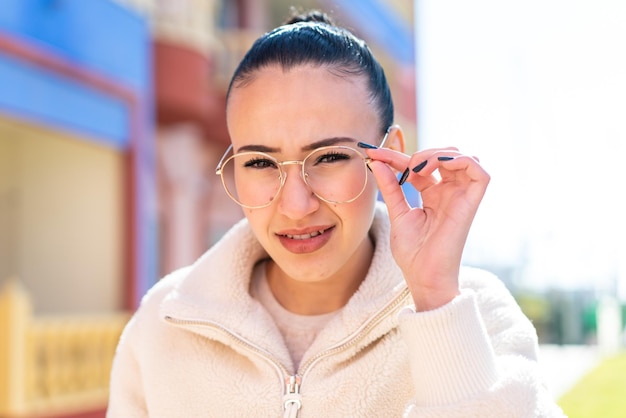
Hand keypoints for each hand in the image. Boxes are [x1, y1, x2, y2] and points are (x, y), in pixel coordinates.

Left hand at [365, 147, 489, 310]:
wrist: (423, 275)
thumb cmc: (413, 253)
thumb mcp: (397, 212)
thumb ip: (390, 186)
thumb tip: (377, 162)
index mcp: (433, 195)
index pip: (420, 166)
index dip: (398, 156)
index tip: (375, 153)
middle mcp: (450, 193)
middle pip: (444, 156)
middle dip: (422, 152)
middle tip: (403, 165)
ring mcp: (461, 197)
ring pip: (463, 158)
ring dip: (440, 153)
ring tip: (418, 166)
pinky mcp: (471, 204)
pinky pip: (480, 172)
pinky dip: (461, 160)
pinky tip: (436, 166)